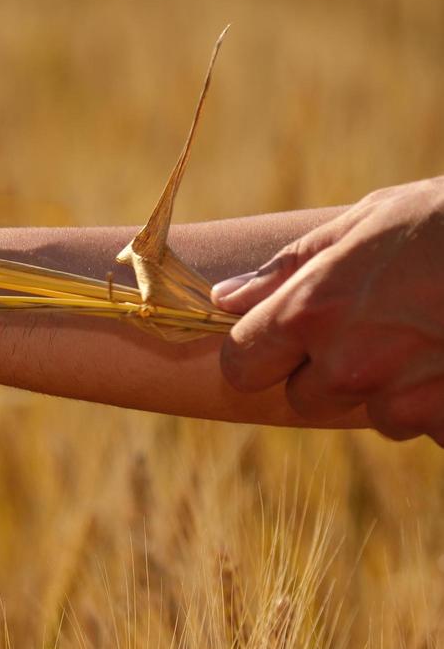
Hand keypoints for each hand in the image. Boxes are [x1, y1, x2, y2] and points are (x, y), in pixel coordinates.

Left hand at [212, 177, 443, 442]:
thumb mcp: (365, 223)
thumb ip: (289, 269)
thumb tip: (225, 299)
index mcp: (312, 312)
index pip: (242, 365)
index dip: (259, 353)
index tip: (279, 341)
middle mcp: (348, 365)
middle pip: (305, 397)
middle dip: (331, 369)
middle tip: (380, 322)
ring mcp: (402, 401)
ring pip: (372, 412)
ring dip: (392, 385)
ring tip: (430, 330)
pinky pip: (428, 425)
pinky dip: (441, 400)